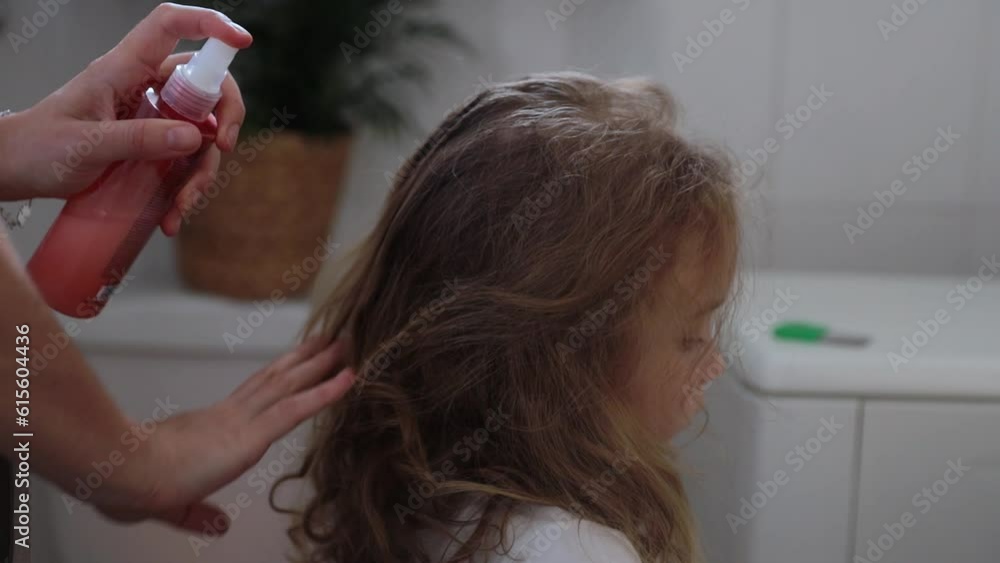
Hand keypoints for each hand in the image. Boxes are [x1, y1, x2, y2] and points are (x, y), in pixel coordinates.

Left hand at [0, 3, 251, 235]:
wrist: (17, 172)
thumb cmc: (39, 148)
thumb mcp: (86, 145)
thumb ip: (138, 138)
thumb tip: (193, 136)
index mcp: (124, 69)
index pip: (170, 26)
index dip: (209, 25)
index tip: (243, 42)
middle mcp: (145, 88)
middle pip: (205, 84)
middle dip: (224, 116)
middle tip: (222, 148)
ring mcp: (153, 118)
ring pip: (201, 132)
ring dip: (202, 171)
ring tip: (181, 206)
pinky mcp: (154, 147)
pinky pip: (185, 163)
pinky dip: (185, 191)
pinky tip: (171, 217)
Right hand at [92, 338, 353, 533]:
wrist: (119, 474)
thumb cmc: (130, 484)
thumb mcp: (172, 509)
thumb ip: (198, 516)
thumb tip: (218, 527)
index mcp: (211, 428)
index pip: (255, 396)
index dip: (280, 378)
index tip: (298, 361)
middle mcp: (230, 418)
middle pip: (276, 381)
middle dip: (305, 360)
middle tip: (331, 338)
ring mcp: (240, 423)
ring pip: (289, 386)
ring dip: (322, 365)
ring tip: (347, 344)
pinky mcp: (248, 436)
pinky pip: (294, 410)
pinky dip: (324, 393)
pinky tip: (348, 380)